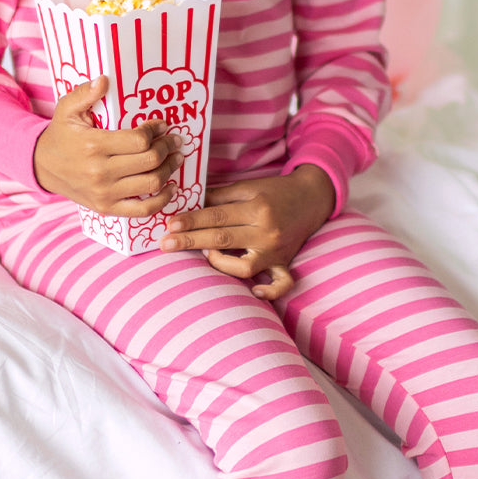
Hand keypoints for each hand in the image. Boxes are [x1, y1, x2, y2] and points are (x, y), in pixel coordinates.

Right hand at [34, 77, 184, 216]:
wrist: (42, 167)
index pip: (138, 140)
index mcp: (94, 145)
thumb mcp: (67, 109)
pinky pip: (142, 210)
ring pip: (151, 184)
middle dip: (168, 148)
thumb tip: (104, 80)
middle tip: (175, 140)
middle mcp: (101, 172)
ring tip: (175, 158)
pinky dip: (162, 200)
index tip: (162, 124)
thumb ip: (85, 93)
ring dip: (169, 170)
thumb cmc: (60, 135)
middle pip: (150, 161)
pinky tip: (170, 187)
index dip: (156, 130)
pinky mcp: (107, 207)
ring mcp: (105, 193)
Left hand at [159, 165, 335, 299]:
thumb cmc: (275, 190)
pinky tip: (253, 292)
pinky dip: (268, 291)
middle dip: (191, 241)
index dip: (191, 221)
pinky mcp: (285, 263)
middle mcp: (266, 232)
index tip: (170, 225)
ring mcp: (276, 251)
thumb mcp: (248, 187)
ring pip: (244, 267)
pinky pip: (280, 284)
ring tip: (207, 254)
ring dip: (220, 262)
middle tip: (166, 244)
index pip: (217, 217)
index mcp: (257, 208)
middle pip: (222, 239)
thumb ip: (220, 196)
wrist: (312, 197)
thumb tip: (189, 203)